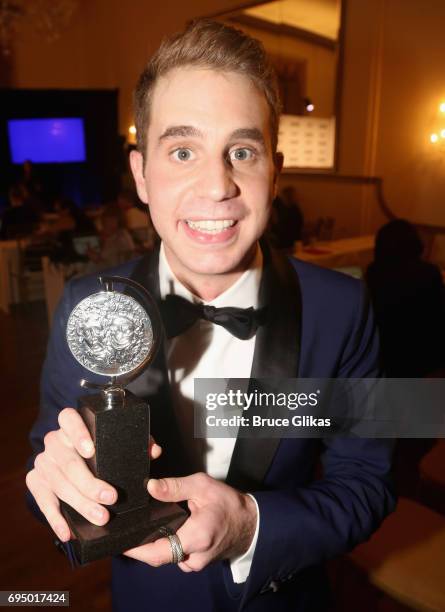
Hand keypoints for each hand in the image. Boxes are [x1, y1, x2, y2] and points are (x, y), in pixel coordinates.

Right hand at [25, 407, 161, 541]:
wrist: (71, 456)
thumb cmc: (101, 447)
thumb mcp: (117, 440)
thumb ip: (137, 441)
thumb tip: (153, 450)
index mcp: (72, 424)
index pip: (68, 419)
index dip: (78, 433)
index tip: (91, 450)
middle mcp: (54, 441)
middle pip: (68, 461)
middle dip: (89, 483)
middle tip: (110, 497)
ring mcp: (43, 461)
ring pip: (59, 483)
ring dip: (80, 503)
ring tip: (101, 517)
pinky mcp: (35, 481)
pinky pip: (42, 501)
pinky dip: (55, 519)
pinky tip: (68, 532)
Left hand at [124, 473, 256, 571]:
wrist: (250, 522)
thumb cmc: (229, 504)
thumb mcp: (202, 486)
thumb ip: (175, 487)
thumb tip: (150, 486)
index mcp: (195, 538)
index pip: (156, 552)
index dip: (135, 550)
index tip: (119, 541)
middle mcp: (194, 556)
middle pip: (158, 555)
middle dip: (141, 545)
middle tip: (126, 530)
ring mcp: (196, 562)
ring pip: (167, 556)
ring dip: (155, 544)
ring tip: (142, 527)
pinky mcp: (197, 562)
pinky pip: (176, 556)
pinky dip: (167, 544)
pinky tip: (163, 531)